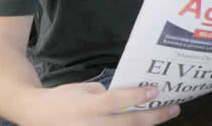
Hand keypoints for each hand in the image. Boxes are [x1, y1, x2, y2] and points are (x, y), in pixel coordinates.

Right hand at [25, 83, 179, 124]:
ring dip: (147, 125)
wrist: (37, 115)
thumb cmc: (64, 98)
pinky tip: (144, 124)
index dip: (137, 96)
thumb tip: (130, 99)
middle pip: (128, 123)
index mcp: (88, 106)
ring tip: (164, 114)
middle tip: (173, 108)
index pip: (116, 101)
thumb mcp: (84, 89)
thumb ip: (106, 95)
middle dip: (154, 115)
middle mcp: (91, 124)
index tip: (155, 89)